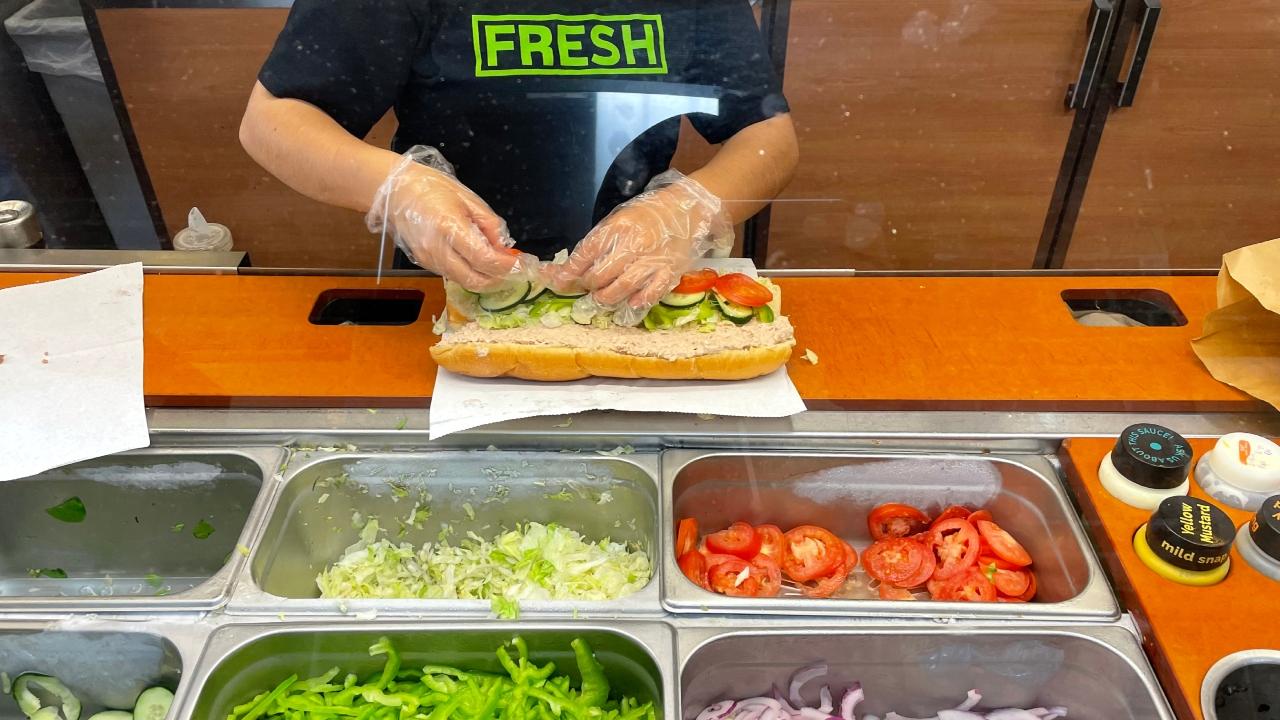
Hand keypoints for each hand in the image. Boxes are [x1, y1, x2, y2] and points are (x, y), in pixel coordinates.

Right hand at [368, 148, 518, 290]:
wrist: (394, 190)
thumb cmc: (432, 187)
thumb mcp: (468, 198)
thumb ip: (489, 224)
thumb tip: (504, 247)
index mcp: (450, 228)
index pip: (485, 259)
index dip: (507, 266)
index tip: (522, 264)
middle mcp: (438, 250)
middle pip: (475, 280)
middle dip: (499, 279)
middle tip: (514, 270)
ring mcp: (429, 260)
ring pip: (464, 281)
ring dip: (485, 278)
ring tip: (498, 264)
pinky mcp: (424, 263)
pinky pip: (453, 275)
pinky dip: (470, 272)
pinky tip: (478, 260)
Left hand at [549, 171, 733, 321]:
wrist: (689, 209)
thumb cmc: (651, 213)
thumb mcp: (621, 219)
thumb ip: (601, 240)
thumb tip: (577, 265)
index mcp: (618, 227)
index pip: (585, 253)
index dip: (570, 271)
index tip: (559, 281)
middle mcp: (632, 245)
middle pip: (598, 276)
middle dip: (588, 285)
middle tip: (589, 285)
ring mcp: (651, 262)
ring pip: (618, 290)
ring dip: (605, 298)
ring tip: (602, 297)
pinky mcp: (668, 274)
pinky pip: (646, 296)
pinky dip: (634, 302)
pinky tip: (629, 301)